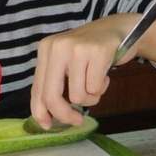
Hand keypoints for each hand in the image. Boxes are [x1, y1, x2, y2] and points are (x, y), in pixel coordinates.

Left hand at [28, 16, 131, 130]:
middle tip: (77, 120)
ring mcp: (76, 48)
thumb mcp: (66, 63)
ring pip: (77, 96)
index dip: (40, 112)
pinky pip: (95, 88)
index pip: (37, 88)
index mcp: (45, 49)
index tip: (48, 126)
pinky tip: (105, 73)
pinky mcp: (97, 52)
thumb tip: (45, 120)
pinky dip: (102, 87)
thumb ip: (54, 85)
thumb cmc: (90, 52)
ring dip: (91, 97)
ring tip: (96, 82)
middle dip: (65, 115)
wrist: (118, 29)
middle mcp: (57, 47)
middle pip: (52, 96)